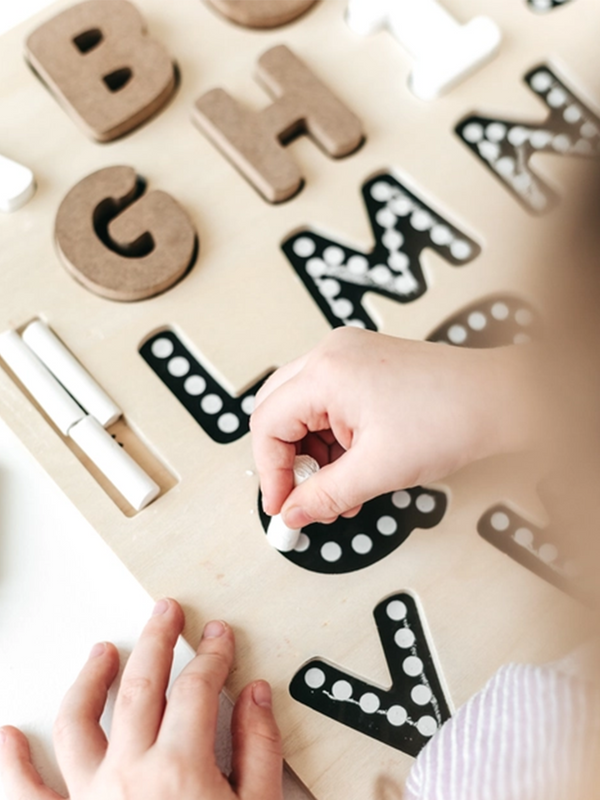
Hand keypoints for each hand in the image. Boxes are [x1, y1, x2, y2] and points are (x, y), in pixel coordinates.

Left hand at [0, 599, 282, 799]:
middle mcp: (130, 774)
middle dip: (156, 640)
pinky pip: (28, 796)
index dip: (211, 655)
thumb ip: (258, 749)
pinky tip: (8, 739)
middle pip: (140, 685)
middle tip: (165, 612)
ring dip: (89, 678)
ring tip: (100, 650)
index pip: (197, 687)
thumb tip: (256, 696)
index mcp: (181, 768)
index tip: (217, 637)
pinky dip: (14, 765)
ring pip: (79, 720)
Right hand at [251, 327, 532, 526]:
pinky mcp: (365, 365)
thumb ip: (324, 495)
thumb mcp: (378, 470)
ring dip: (314, 455)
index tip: (282, 506)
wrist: (503, 399)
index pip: (267, 424)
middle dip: (288, 462)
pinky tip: (352, 470)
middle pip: (277, 412)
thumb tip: (293, 513)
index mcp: (326, 372)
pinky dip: (333, 440)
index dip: (270, 473)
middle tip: (302, 497)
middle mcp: (332, 355)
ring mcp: (348, 357)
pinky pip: (329, 404)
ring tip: (339, 491)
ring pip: (303, 411)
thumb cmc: (454, 416)